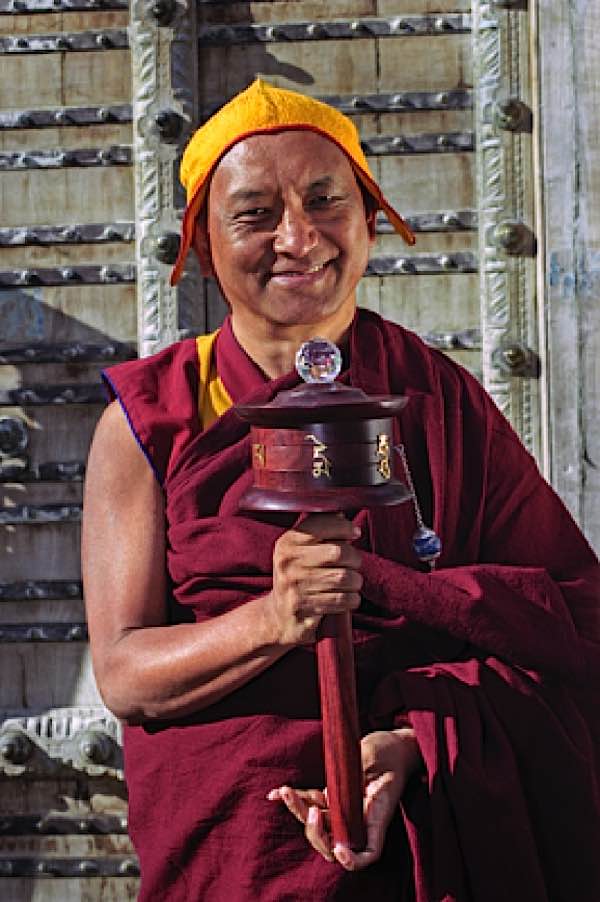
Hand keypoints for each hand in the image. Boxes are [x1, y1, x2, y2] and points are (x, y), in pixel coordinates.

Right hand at [264, 513, 362, 646]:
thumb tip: (342, 514)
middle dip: (354, 557)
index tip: (354, 532)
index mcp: (287, 543)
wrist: (278, 615)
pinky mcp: (304, 608)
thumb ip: (319, 532)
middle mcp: (288, 562)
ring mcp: (294, 586)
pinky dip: (352, 599)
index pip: (322, 525)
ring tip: (351, 582)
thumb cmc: (297, 577)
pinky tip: (348, 598)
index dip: (344, 526)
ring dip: (355, 581)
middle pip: (338, 552)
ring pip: (344, 577)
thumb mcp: (299, 550)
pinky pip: (342, 600)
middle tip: (354, 563)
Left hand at [267, 729, 421, 869]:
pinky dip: (294, 798)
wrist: (391, 743)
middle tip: (313, 813)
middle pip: (332, 842)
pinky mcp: (333, 794)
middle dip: (316, 833)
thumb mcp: (382, 769)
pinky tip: (274, 793)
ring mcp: (344, 809)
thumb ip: (363, 783)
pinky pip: (311, 801)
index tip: (339, 849)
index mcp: (376, 819)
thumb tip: (335, 794)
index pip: (365, 854)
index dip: (351, 860)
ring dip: (298, 810)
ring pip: (317, 822)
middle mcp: (359, 820)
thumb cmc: (392, 754)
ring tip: (285, 792)